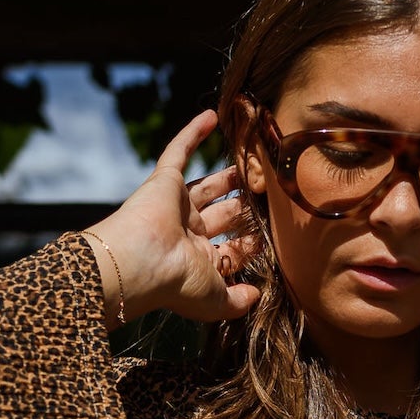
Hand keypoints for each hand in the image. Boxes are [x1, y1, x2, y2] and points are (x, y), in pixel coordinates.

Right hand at [82, 109, 261, 330]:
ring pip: (208, 184)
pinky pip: (178, 152)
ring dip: (230, 175)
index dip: (254, 241)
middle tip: (272, 191)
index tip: (280, 231)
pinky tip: (212, 117)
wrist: (139, 264)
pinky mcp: (163, 182)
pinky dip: (192, 134)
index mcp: (199, 261)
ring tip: (255, 161)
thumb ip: (238, 301)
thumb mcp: (216, 301)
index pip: (233, 247)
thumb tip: (257, 296)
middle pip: (225, 214)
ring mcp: (175, 206)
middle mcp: (188, 234)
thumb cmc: (176, 285)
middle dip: (247, 205)